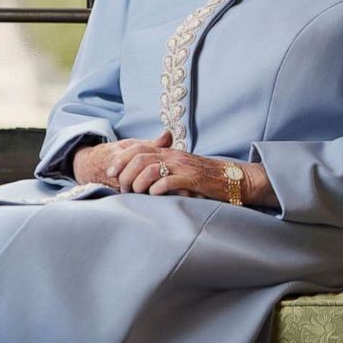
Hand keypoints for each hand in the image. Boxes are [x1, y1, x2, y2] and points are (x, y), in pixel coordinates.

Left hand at [101, 130, 231, 199]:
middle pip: (139, 157)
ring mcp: (182, 167)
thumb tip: (137, 173)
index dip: (120, 159)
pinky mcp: (192, 179)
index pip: (138, 148)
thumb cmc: (204, 177)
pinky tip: (154, 195)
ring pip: (150, 168)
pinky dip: (157, 188)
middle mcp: (173, 156)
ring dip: (138, 182)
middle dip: (125, 173)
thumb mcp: (180, 168)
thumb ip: (162, 167)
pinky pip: (169, 181)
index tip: (110, 172)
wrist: (233, 178)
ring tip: (137, 193)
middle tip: (123, 188)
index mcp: (168, 152)